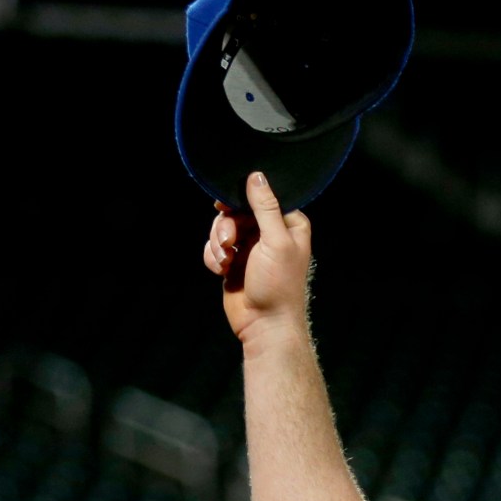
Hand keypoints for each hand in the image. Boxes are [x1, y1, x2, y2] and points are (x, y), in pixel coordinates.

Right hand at [202, 171, 312, 349]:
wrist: (265, 324)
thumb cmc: (278, 285)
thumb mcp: (275, 241)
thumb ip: (265, 207)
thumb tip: (256, 175)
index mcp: (288, 224)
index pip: (261, 197)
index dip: (241, 198)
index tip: (225, 204)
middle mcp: (269, 233)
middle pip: (236, 210)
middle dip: (226, 226)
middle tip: (228, 242)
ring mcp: (249, 247)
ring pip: (221, 228)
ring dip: (217, 243)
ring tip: (225, 260)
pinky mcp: (232, 262)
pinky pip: (213, 248)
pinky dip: (212, 257)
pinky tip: (221, 270)